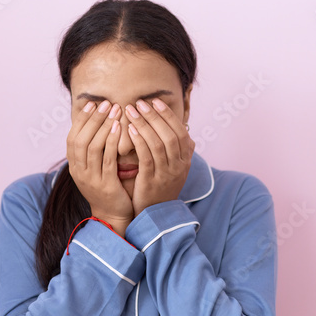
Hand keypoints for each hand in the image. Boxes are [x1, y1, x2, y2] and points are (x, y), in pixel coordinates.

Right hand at [66, 99, 133, 231]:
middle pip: (81, 139)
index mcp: (74, 166)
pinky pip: (108, 159)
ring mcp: (91, 179)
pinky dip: (113, 141)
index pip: (72, 137)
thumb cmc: (106, 188)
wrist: (112, 216)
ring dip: (104, 126)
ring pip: (93, 147)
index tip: (92, 104)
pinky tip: (120, 128)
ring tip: (115, 111)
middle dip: (93, 119)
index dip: (81, 120)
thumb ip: (92, 150)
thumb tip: (95, 123)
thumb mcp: (94, 169)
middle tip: (105, 103)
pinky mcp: (106, 184)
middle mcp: (79, 172)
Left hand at [125, 97, 194, 217]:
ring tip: (131, 112)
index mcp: (186, 160)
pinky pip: (147, 157)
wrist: (154, 213)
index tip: (155, 101)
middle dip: (154, 116)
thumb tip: (180, 124)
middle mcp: (180, 166)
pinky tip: (129, 130)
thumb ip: (177, 148)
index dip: (168, 115)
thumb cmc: (161, 185)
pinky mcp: (152, 181)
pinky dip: (139, 141)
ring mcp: (167, 174)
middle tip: (140, 103)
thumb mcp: (174, 167)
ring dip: (144, 125)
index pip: (181, 131)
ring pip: (158, 144)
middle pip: (170, 135)